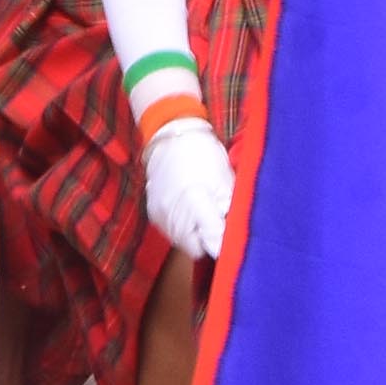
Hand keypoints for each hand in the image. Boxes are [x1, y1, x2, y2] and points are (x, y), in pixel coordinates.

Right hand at [142, 117, 233, 261]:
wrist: (171, 135)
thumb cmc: (202, 153)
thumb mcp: (224, 181)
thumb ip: (228, 213)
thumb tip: (231, 241)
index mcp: (195, 204)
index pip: (212, 246)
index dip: (223, 243)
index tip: (231, 237)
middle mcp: (173, 215)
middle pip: (196, 248)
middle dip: (209, 238)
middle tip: (220, 219)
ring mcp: (161, 216)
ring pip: (183, 241)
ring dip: (195, 233)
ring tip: (205, 210)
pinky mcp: (154, 214)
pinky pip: (171, 231)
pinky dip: (183, 225)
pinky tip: (191, 208)